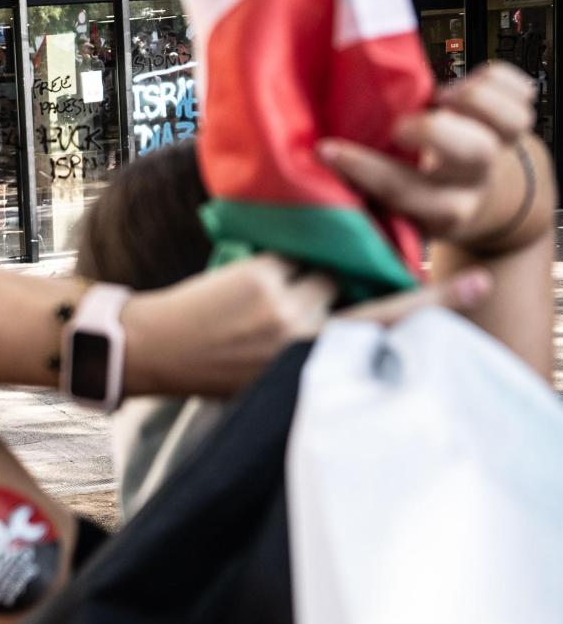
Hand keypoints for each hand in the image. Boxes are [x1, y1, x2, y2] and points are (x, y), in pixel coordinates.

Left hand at [124, 256, 495, 397]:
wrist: (150, 350)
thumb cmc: (208, 364)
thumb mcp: (268, 369)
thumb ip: (310, 338)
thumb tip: (343, 294)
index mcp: (310, 361)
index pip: (379, 325)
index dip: (431, 304)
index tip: (473, 286)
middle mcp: (304, 333)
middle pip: (346, 281)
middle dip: (325, 280)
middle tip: (278, 299)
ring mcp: (284, 301)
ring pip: (315, 264)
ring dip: (294, 270)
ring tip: (248, 298)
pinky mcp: (260, 275)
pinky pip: (286, 253)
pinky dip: (271, 262)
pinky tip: (237, 285)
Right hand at [319, 62, 542, 251]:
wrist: (487, 202)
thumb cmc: (424, 196)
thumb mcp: (395, 211)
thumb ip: (367, 190)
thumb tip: (317, 160)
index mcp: (438, 211)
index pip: (400, 189)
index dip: (360, 167)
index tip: (328, 150)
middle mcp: (473, 183)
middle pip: (473, 153)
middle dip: (433, 128)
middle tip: (403, 124)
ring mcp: (501, 153)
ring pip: (509, 122)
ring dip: (472, 99)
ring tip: (440, 98)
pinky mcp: (517, 127)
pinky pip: (523, 94)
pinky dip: (494, 81)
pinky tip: (464, 87)